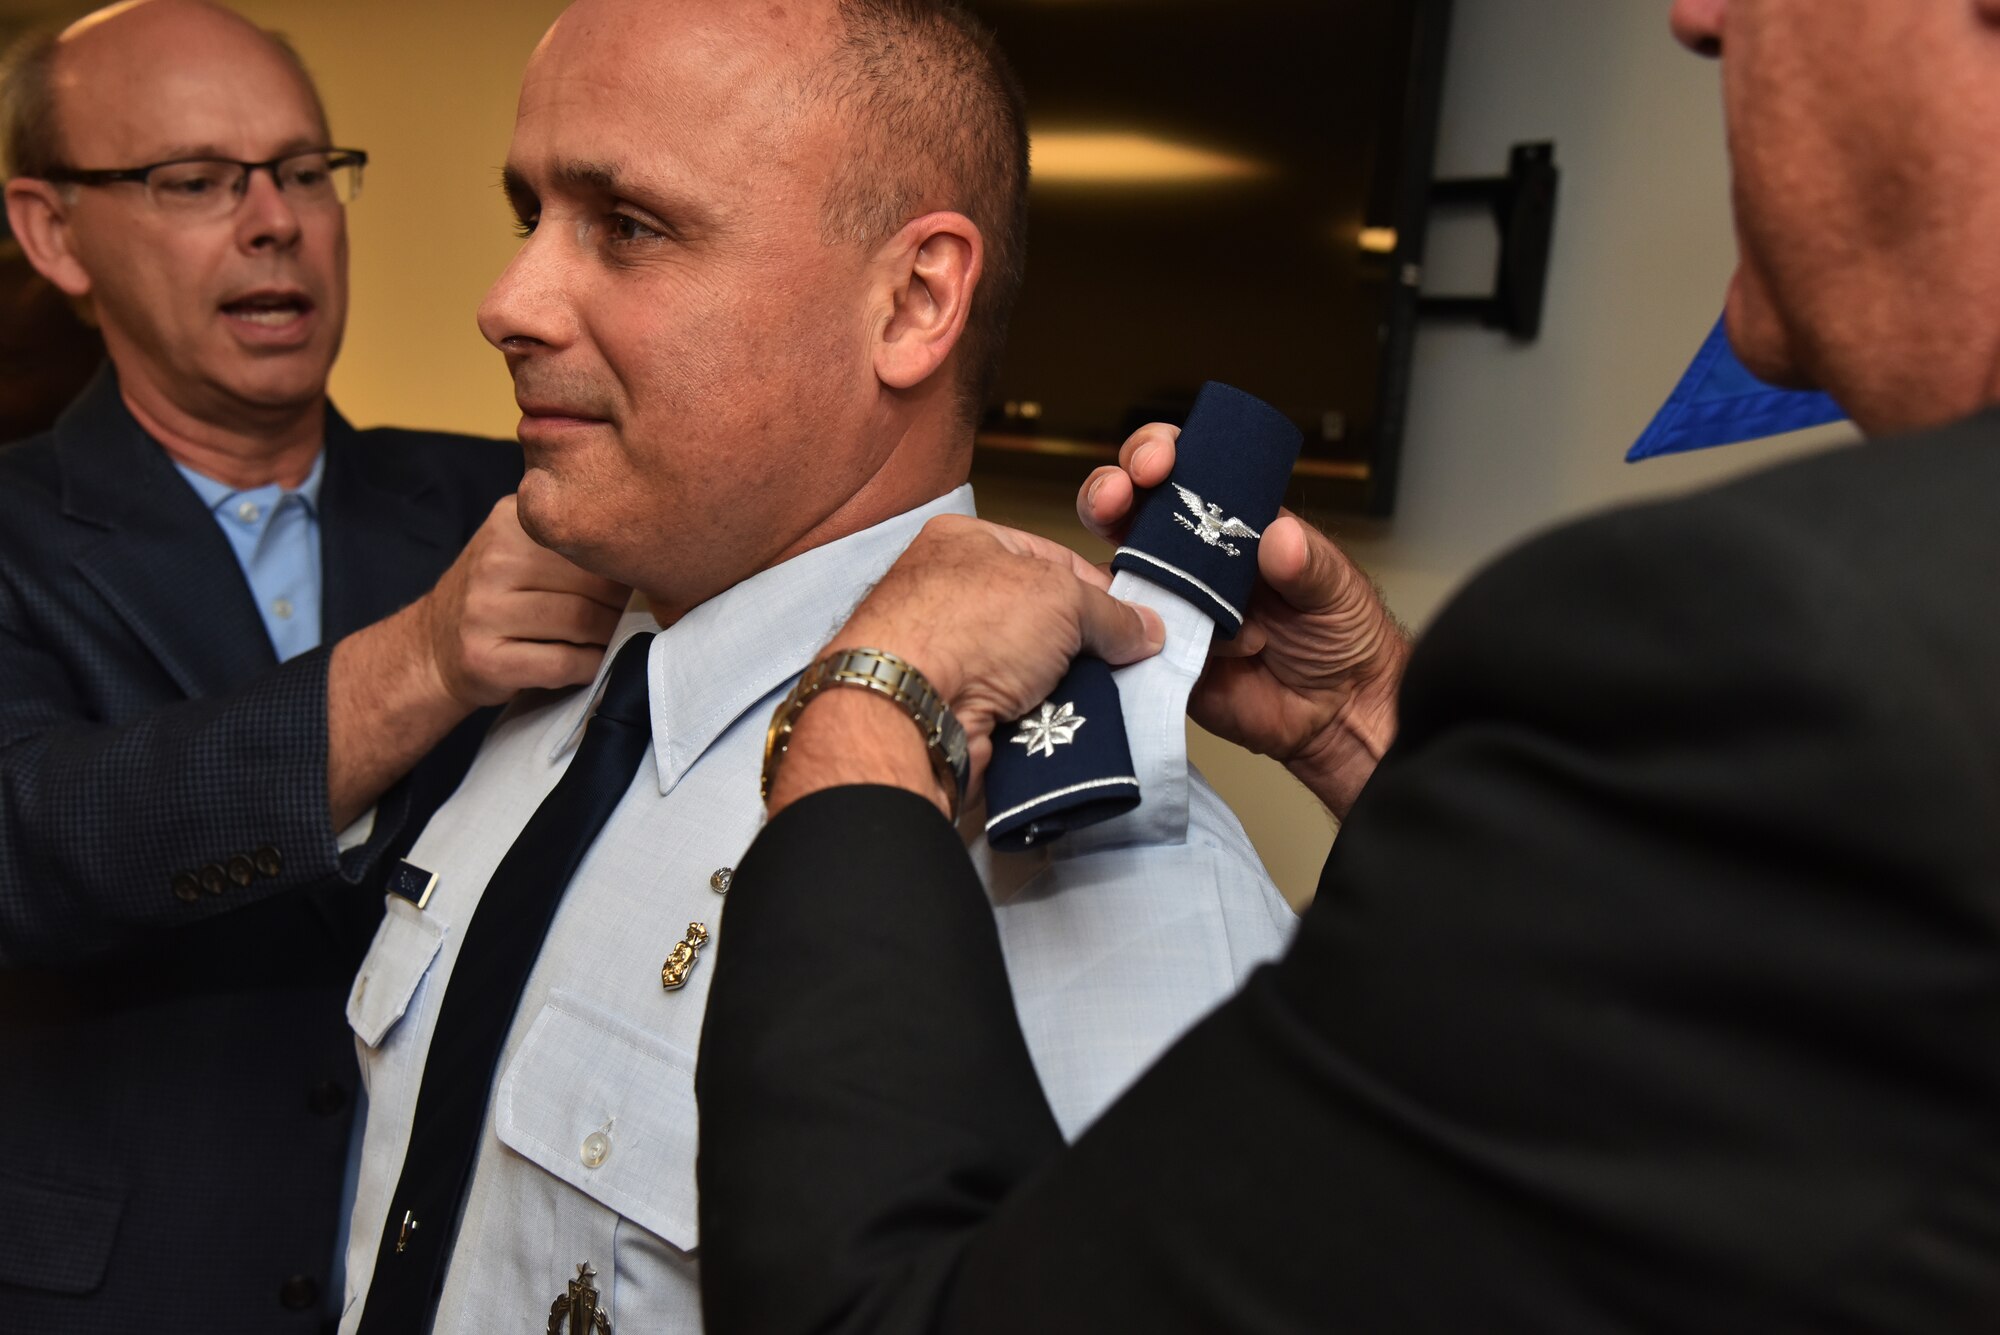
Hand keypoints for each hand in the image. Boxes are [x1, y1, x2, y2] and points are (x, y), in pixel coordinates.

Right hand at [415, 496, 629, 707]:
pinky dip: (592, 666)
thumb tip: (649, 555)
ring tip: (616, 638)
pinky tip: (595, 663)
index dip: (625, 565)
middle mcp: (494, 561)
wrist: (433, 647)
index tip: (642, 581)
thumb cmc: (499, 597)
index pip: (591, 538)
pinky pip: (564, 662)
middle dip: (624, 605)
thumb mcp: (520, 547)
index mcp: (510, 521)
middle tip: (635, 616)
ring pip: (582, 621)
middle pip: (593, 582)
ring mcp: (484, 611)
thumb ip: (569, 540)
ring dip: (612, 636)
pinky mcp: (486, 659)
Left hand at [768, 515, 1163, 815]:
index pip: (1049, 557)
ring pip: (1030, 668)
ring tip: (1099, 697)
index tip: (1132, 620)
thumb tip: (1145, 630)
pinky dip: (1040, 718)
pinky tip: (1065, 724)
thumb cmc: (969, 628)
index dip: (1097, 588)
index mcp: (964, 543)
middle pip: (1041, 617)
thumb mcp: (1063, 598)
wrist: (910, 713)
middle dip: (1083, 643)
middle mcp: (948, 594)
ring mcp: (947, 655)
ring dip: (1063, 685)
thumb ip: (1110, 613)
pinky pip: (1013, 709)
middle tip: (1124, 662)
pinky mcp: (951, 708)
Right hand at [1078, 423, 1407, 817]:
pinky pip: (1121, 637)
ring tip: (1140, 576)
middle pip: (1127, 507)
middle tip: (1115, 497)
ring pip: (1112, 570)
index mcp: (1232, 524)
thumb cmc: (1343, 637)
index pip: (1183, 471)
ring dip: (1108, 564)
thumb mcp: (1337, 589)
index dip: (1157, 452)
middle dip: (1108, 490)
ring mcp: (1167, 604)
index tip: (1157, 461)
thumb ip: (1308, 564)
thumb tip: (1279, 537)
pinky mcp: (1156, 653)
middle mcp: (1189, 558)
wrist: (1337, 715)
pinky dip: (1122, 631)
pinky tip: (1145, 633)